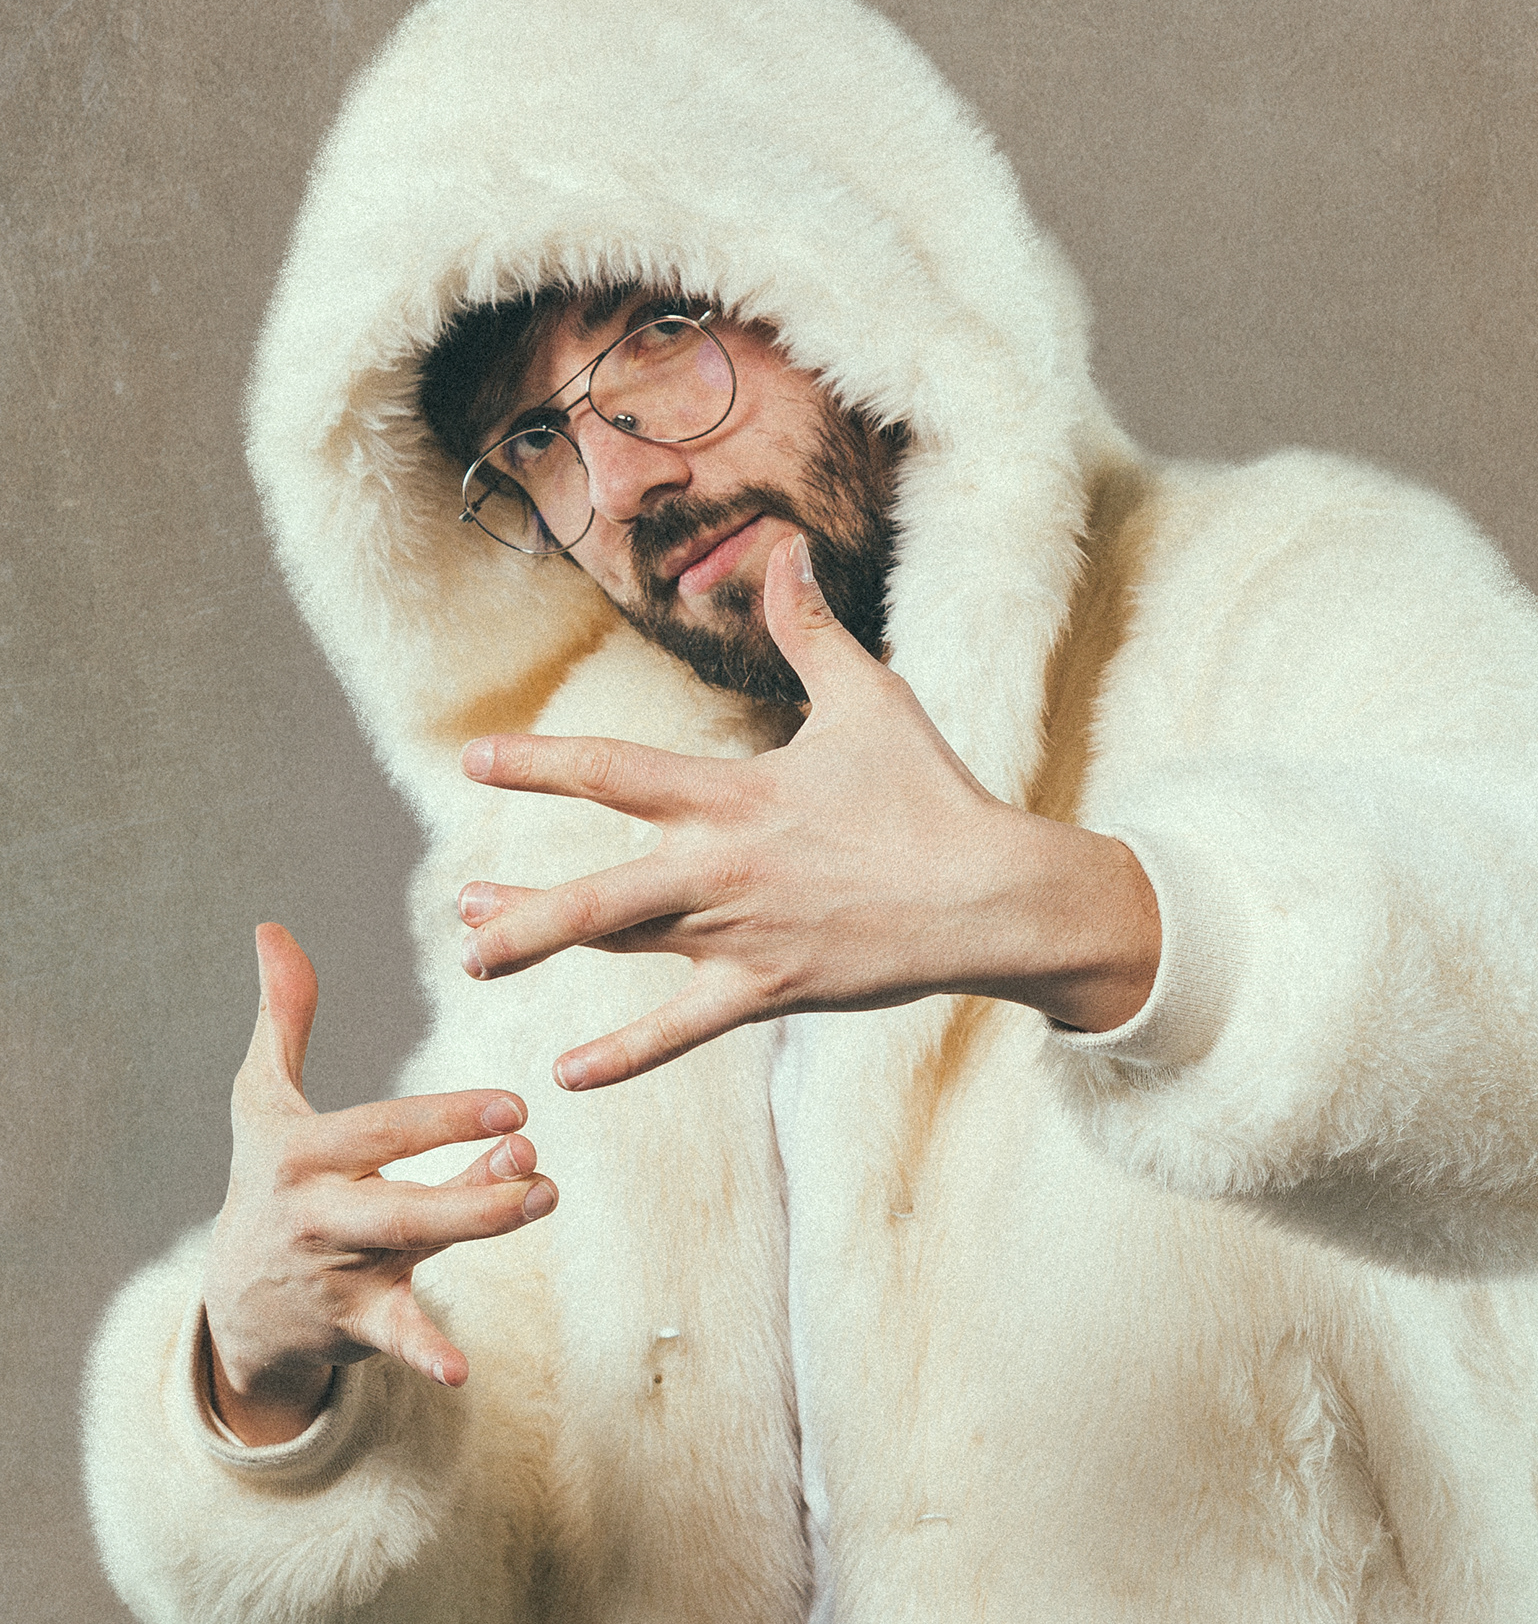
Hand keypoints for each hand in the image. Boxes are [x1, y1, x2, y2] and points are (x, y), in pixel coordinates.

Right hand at [200, 924, 558, 1445]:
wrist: (240, 1300)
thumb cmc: (269, 1183)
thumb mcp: (262, 1102)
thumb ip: (282, 1018)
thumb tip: (273, 927)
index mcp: (300, 1154)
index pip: (382, 1130)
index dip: (448, 1118)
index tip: (517, 1104)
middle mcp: (316, 1214)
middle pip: (400, 1200)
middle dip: (470, 1182)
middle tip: (536, 1154)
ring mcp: (338, 1272)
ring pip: (418, 1250)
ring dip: (478, 1224)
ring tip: (543, 1197)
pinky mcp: (358, 1322)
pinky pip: (398, 1335)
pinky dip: (426, 1353)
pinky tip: (460, 1371)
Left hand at [455, 534, 1159, 1088]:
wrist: (991, 895)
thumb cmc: (930, 794)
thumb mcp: (867, 699)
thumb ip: (809, 629)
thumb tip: (786, 548)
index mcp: (735, 796)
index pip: (615, 773)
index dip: (540, 765)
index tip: (473, 762)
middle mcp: (725, 870)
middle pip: (601, 896)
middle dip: (522, 909)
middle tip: (459, 911)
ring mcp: (745, 938)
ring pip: (626, 949)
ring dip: (549, 951)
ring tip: (478, 955)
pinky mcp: (772, 990)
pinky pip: (684, 1029)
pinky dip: (626, 1055)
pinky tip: (567, 1074)